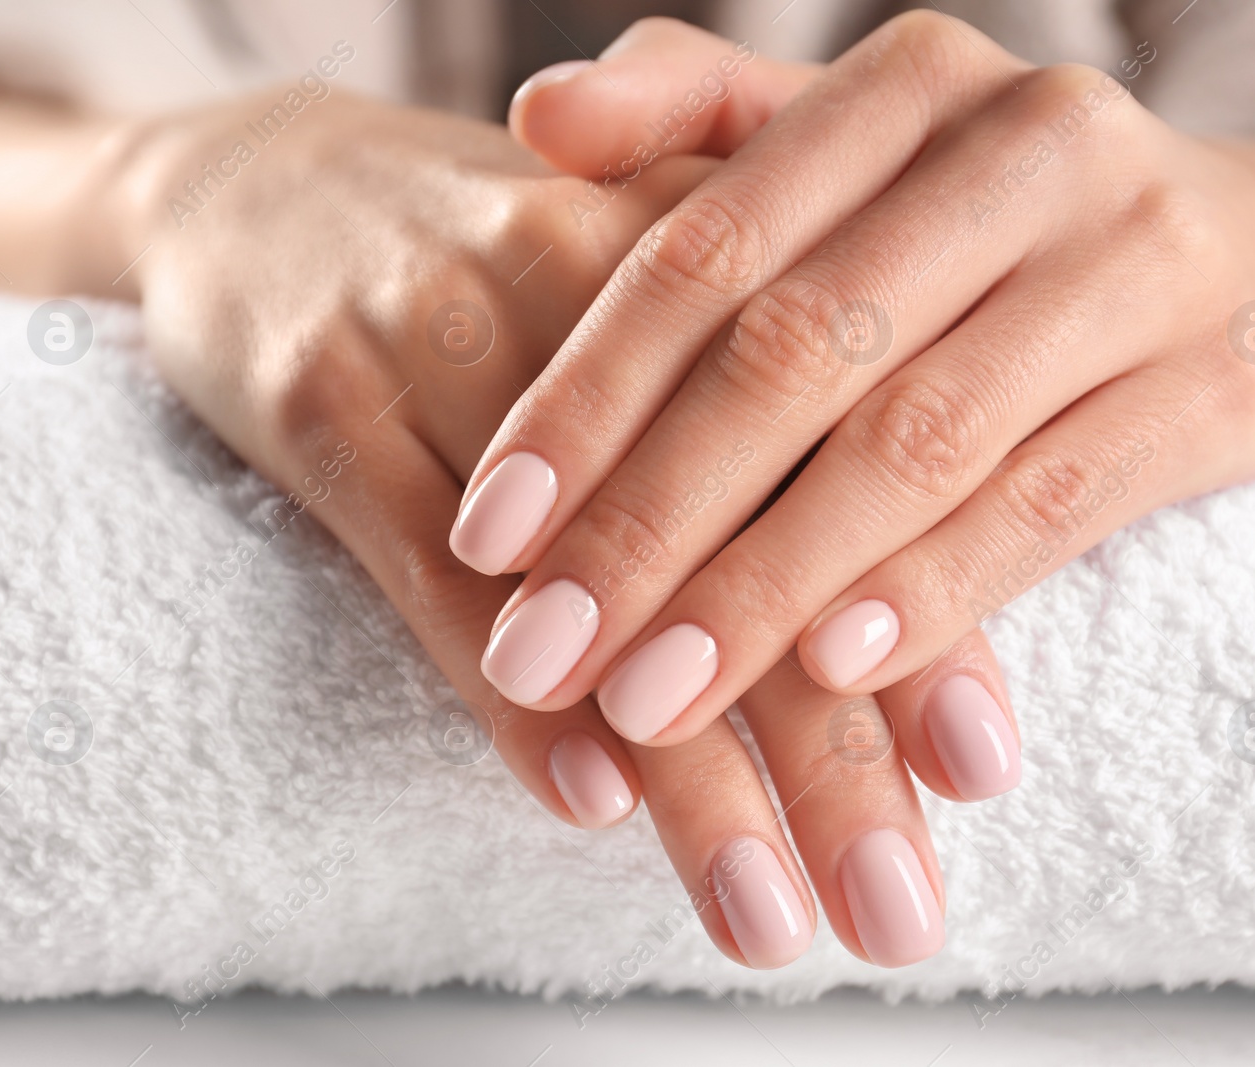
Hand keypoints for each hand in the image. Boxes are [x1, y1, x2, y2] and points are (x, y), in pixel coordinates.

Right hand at [116, 93, 961, 967]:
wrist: (272, 182)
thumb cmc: (514, 268)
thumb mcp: (659, 300)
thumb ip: (778, 428)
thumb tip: (899, 634)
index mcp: (719, 248)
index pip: (850, 456)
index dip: (922, 615)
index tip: (983, 772)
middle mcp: (601, 272)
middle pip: (746, 538)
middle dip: (832, 744)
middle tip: (893, 908)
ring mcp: (453, 330)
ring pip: (599, 581)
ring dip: (691, 769)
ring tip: (765, 916)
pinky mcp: (327, 393)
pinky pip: (429, 560)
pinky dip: (512, 691)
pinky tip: (588, 796)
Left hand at [456, 15, 1254, 781]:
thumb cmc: (1003, 217)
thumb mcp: (859, 150)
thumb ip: (698, 122)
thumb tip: (539, 120)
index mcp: (907, 87)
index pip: (707, 251)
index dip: (586, 399)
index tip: (485, 537)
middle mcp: (1024, 147)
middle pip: (796, 354)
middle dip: (650, 523)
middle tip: (542, 653)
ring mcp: (1135, 258)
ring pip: (912, 442)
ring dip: (767, 586)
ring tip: (651, 699)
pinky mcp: (1221, 380)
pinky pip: (1049, 501)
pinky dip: (934, 592)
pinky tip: (831, 673)